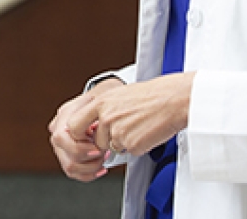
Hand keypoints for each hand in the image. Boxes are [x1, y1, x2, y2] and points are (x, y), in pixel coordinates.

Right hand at [48, 78, 123, 181]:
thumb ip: (94, 111)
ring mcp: (62, 147)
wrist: (101, 103)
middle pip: (67, 158)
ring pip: (70, 168)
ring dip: (91, 167)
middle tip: (104, 153)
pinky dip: (90, 174)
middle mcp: (58, 134)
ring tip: (104, 157)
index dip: (80, 147)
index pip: (61, 139)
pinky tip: (102, 168)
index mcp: (62, 118)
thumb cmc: (102, 99)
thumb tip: (96, 127)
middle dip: (89, 160)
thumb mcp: (99, 100)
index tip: (98, 147)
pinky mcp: (68, 157)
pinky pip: (75, 173)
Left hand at [66, 72, 194, 157]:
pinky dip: (137, 146)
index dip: (79, 134)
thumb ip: (103, 109)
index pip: (74, 125)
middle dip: (106, 141)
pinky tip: (145, 132)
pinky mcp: (131, 144)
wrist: (173, 99)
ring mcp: (118, 131)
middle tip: (124, 129)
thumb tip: (92, 124)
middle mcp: (106, 117)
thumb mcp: (119, 95)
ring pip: (112, 148)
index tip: (86, 136)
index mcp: (101, 102)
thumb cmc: (151, 95)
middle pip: (96, 141)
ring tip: (138, 126)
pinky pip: (128, 152)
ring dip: (123, 142)